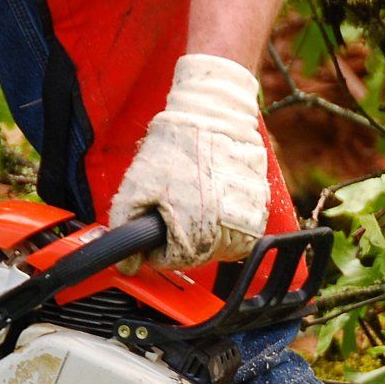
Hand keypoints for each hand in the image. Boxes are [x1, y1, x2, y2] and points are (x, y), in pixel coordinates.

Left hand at [109, 54, 270, 268]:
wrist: (213, 119)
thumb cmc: (175, 150)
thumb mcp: (135, 189)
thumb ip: (124, 231)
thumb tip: (127, 264)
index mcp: (194, 241)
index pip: (167, 261)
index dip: (154, 241)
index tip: (156, 218)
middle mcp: (225, 239)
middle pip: (194, 256)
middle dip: (178, 235)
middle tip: (173, 202)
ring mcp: (247, 226)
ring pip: (217, 246)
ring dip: (203, 231)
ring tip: (194, 196)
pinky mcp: (260, 212)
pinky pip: (237, 231)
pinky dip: (224, 220)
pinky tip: (213, 196)